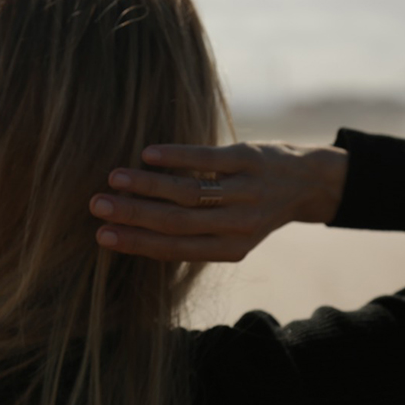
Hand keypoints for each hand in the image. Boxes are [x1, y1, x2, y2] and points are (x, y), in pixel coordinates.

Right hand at [88, 141, 347, 261]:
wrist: (307, 183)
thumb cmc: (253, 209)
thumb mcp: (230, 233)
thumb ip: (192, 235)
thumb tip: (132, 231)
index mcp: (229, 249)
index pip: (174, 249)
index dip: (135, 243)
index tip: (101, 235)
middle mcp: (238, 225)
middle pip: (175, 222)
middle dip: (132, 215)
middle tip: (96, 205)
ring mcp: (245, 191)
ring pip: (188, 192)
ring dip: (147, 185)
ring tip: (114, 178)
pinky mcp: (249, 159)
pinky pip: (207, 160)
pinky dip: (175, 157)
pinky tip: (148, 154)